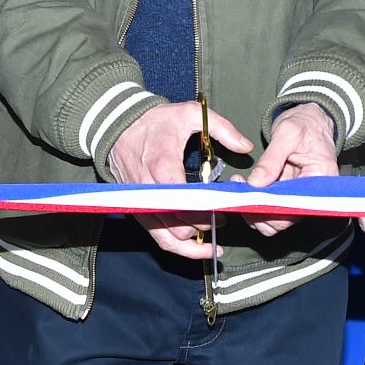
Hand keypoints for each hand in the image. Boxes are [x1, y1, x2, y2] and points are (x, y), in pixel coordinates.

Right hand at [110, 99, 253, 259]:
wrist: (119, 127)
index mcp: (162, 166)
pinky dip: (181, 249)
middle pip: (180, 222)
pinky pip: (159, 239)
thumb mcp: (190, 114)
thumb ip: (222, 128)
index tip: (225, 207)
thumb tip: (245, 146)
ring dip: (196, 241)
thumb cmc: (156, 121)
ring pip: (170, 237)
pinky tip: (202, 250)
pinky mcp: (141, 212)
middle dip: (206, 224)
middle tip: (225, 215)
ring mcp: (143, 205)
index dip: (206, 209)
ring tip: (217, 236)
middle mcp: (149, 191)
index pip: (184, 199)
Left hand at [243, 104, 340, 236]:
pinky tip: (247, 186)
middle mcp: (314, 194)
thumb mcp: (287, 134)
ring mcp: (301, 197)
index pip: (295, 208)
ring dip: (255, 207)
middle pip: (283, 219)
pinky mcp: (290, 196)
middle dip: (258, 208)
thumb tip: (256, 184)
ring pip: (274, 219)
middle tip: (240, 189)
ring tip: (242, 185)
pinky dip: (257, 202)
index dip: (270, 207)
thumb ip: (271, 159)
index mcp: (322, 179)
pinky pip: (272, 208)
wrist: (311, 121)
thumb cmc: (305, 124)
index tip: (249, 196)